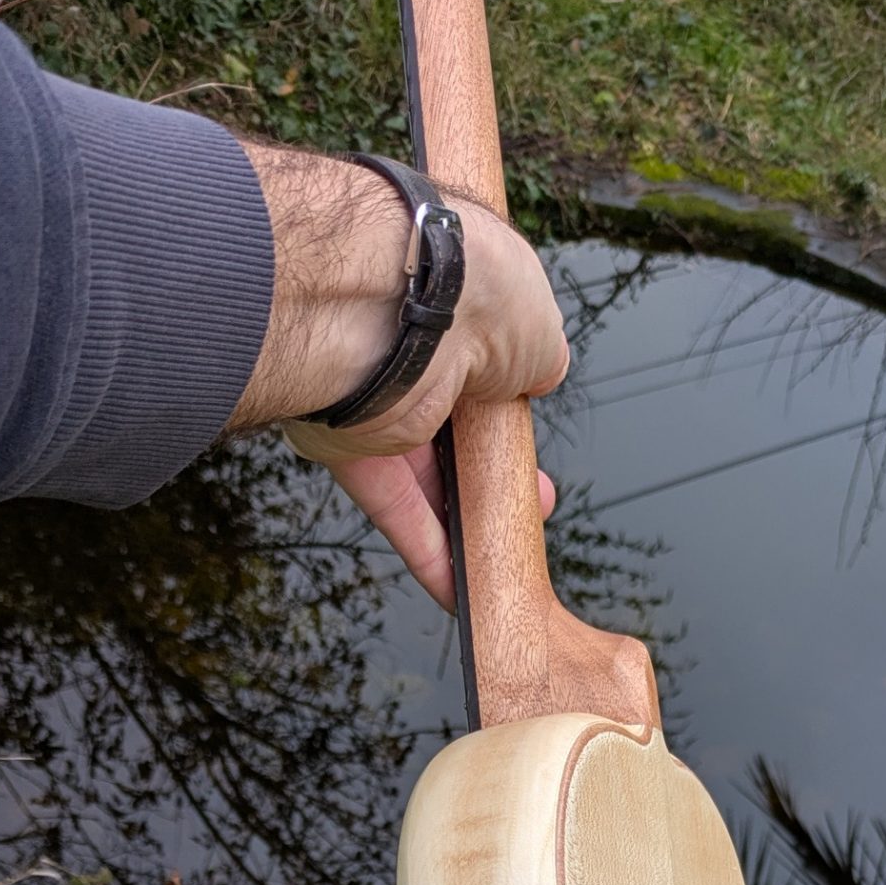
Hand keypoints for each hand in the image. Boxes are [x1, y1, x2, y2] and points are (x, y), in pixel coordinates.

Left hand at [231, 143, 565, 608]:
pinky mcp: (345, 442)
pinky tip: (458, 592)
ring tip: (505, 554)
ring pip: (423, 470)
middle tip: (532, 501)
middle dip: (495, 467)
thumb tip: (540, 375)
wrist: (393, 301)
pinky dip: (425, 549)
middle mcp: (412, 341)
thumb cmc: (473, 292)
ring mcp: (375, 392)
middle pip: (456, 421)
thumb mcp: (538, 324)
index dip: (514, 402)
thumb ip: (539, 356)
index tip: (538, 437)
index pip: (487, 353)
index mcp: (456, 296)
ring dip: (466, 515)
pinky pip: (390, 503)